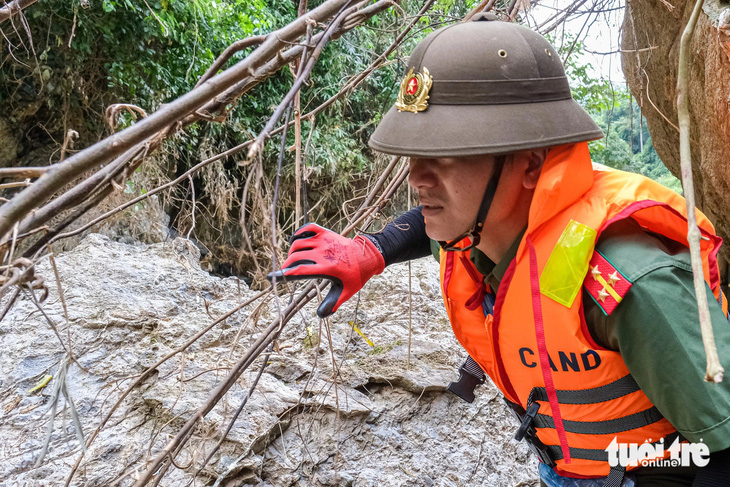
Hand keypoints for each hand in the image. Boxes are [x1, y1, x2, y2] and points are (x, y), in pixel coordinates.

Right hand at [267, 223, 384, 317]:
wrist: (368, 256)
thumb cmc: (356, 276)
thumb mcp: (346, 292)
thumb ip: (332, 304)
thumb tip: (320, 315)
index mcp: (327, 269)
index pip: (299, 271)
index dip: (283, 275)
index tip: (270, 277)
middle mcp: (323, 253)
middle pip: (295, 257)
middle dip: (286, 265)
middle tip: (287, 272)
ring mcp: (324, 240)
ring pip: (298, 243)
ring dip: (292, 252)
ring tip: (294, 260)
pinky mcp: (326, 232)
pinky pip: (307, 228)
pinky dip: (299, 233)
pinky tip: (296, 240)